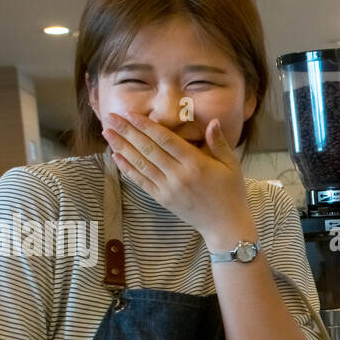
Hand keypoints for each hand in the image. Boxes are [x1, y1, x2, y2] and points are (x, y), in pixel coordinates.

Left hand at [102, 111, 253, 239]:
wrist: (225, 226)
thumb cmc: (231, 194)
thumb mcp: (232, 166)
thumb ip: (219, 143)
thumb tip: (212, 121)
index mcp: (196, 164)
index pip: (165, 140)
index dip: (146, 125)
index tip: (130, 113)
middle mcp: (178, 175)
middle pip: (148, 149)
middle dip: (127, 131)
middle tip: (111, 116)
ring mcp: (168, 188)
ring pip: (141, 163)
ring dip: (122, 147)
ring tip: (107, 132)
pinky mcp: (163, 199)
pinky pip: (141, 181)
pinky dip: (127, 168)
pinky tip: (116, 156)